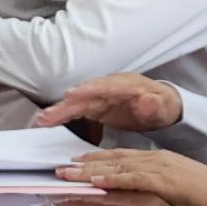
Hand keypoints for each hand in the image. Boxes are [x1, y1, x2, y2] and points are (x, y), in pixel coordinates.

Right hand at [38, 75, 183, 134]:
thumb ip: (154, 104)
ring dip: (60, 110)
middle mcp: (110, 87)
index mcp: (127, 84)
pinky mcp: (95, 105)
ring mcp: (101, 95)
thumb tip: (148, 100)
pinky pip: (76, 110)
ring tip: (43, 119)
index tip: (73, 95)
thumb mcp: (163, 106)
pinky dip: (62, 115)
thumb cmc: (162, 106)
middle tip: (51, 112)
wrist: (160, 107)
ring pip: (78, 102)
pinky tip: (47, 121)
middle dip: (68, 103)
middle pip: (86, 94)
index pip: (106, 86)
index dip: (89, 90)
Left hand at [65, 144, 206, 205]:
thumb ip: (152, 188)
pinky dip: (113, 179)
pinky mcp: (165, 179)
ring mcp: (160, 166)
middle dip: (85, 163)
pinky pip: (134, 178)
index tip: (76, 162)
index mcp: (157, 159)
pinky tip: (96, 181)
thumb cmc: (203, 194)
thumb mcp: (172, 189)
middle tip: (62, 168)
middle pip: (114, 159)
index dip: (96, 159)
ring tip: (69, 174)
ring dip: (90, 170)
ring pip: (118, 167)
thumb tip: (133, 194)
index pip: (121, 156)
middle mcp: (155, 158)